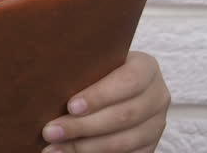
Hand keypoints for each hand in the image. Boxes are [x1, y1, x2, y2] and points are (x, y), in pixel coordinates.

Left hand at [41, 51, 170, 152]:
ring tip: (53, 148)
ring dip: (85, 147)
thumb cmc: (94, 70)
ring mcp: (156, 124)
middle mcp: (157, 96)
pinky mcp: (150, 145)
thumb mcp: (93, 62)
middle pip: (124, 115)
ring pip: (123, 141)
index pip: (128, 81)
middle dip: (83, 126)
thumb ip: (82, 68)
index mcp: (146, 68)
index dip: (99, 96)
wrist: (111, 88)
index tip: (70, 106)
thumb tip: (50, 83)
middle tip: (51, 131)